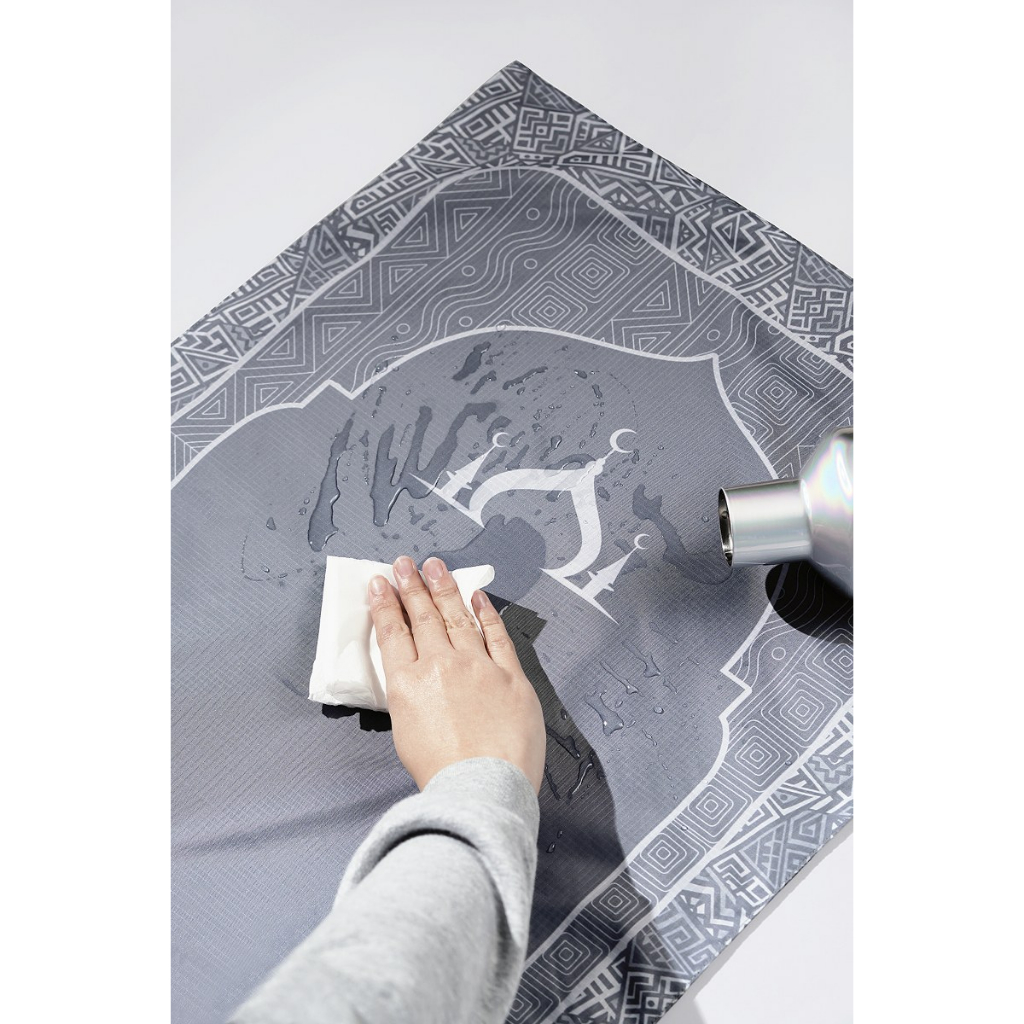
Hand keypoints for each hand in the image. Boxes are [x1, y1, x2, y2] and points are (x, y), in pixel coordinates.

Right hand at [367, 555, 545, 792]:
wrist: (482, 787)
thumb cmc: (442, 773)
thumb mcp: (405, 732)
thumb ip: (410, 696)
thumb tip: (416, 676)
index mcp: (408, 684)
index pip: (393, 632)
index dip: (384, 604)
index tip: (379, 584)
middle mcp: (440, 666)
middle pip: (424, 617)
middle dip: (412, 586)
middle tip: (404, 563)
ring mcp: (478, 667)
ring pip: (459, 617)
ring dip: (445, 589)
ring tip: (436, 566)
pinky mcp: (510, 676)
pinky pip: (498, 636)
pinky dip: (488, 614)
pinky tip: (478, 596)